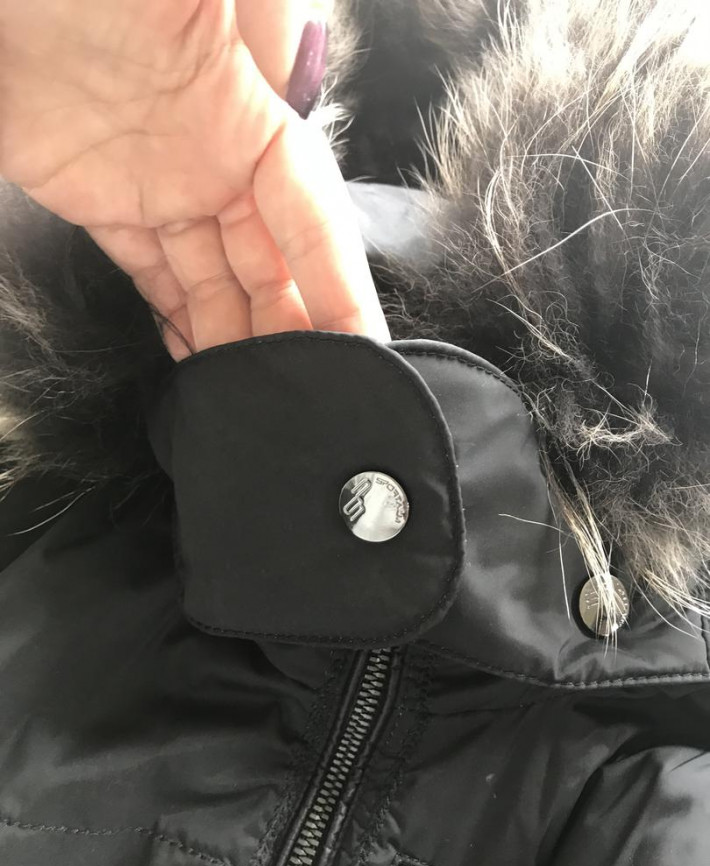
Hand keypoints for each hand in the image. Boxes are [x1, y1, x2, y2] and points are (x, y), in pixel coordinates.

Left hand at [0, 0, 388, 359]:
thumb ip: (272, 23)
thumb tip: (303, 75)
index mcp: (253, 118)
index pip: (317, 223)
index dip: (341, 289)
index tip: (361, 349)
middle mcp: (216, 163)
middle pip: (272, 269)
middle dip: (292, 333)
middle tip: (304, 397)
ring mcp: (160, 187)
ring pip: (216, 284)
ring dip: (237, 342)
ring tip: (250, 400)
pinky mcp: (102, 204)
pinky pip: (152, 276)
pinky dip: (177, 322)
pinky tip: (197, 359)